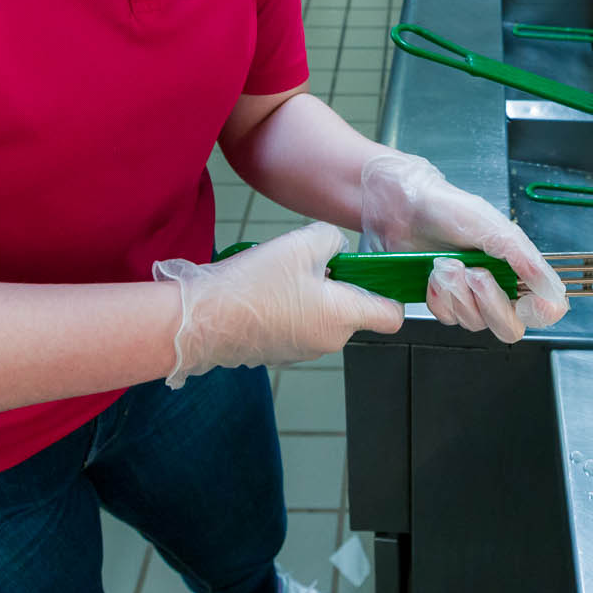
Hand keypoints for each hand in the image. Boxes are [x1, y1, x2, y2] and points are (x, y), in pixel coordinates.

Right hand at [153, 222, 402, 387]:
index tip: (376, 273)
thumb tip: (335, 250)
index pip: (392, 316)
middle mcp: (327, 341)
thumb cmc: (254, 284)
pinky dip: (286, 307)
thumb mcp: (301, 243)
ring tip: (278, 274)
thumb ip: (332, 240)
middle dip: (336, 284)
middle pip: (351, 309)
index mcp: (343, 317)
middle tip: (307, 261)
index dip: (391, 292)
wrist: (200, 320)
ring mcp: (300, 351)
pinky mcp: (275, 352)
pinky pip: (294, 324)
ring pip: (320, 315)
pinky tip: (261, 291)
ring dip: (309, 294)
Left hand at [359, 153, 568, 341]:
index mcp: (518, 268)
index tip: (525, 302)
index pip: (545, 308)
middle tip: (474, 272)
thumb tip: (554, 292)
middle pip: (509, 326)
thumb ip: (526, 260)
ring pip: (475, 322)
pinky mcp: (443, 301)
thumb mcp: (494, 228)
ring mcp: (469, 297)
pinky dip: (438, 297)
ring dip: (457, 293)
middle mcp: (497, 286)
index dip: (539, 312)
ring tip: (446, 263)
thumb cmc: (450, 209)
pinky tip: (433, 275)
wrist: (404, 208)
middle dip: (489, 301)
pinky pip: (447, 318)